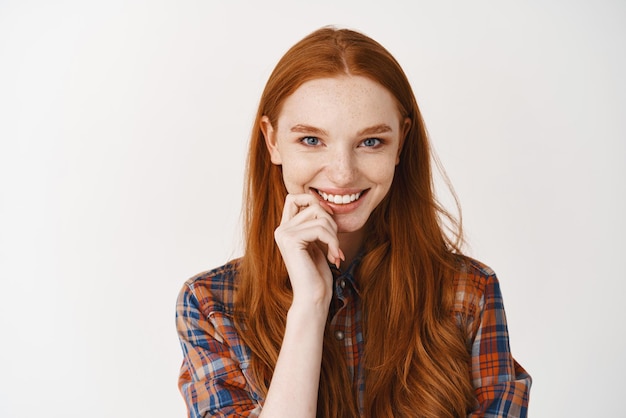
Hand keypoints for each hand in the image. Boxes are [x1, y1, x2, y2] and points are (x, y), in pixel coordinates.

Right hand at [274, 193, 344, 308]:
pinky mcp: (291, 241)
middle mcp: (281, 229)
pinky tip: (334, 257)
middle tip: (335, 243)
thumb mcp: (317, 244)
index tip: (328, 224)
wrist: (312, 298)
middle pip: (312, 204)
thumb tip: (324, 205)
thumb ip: (315, 225)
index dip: (314, 202)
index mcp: (285, 229)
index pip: (295, 197)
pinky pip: (320, 229)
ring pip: (319, 216)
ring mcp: (284, 234)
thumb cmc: (317, 275)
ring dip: (334, 234)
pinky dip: (333, 242)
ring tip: (335, 252)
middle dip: (330, 221)